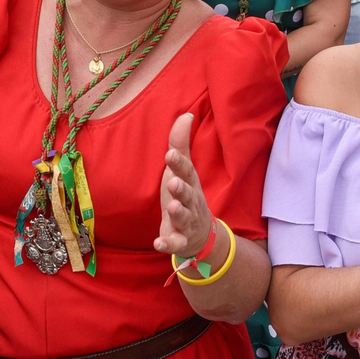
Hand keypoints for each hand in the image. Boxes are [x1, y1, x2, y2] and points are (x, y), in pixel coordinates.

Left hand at [154, 113, 214, 258]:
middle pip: (187, 194)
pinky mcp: (180, 240)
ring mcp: (186, 222)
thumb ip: (180, 143)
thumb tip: (186, 114)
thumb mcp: (183, 170)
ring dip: (178, 213)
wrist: (201, 234)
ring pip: (183, 218)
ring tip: (172, 207)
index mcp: (189, 183)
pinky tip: (158, 243)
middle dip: (181, 189)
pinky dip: (167, 244)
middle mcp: (190, 202)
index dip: (178, 163)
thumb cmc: (186, 195)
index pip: (186, 171)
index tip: (170, 153)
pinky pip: (174, 243)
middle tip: (173, 182)